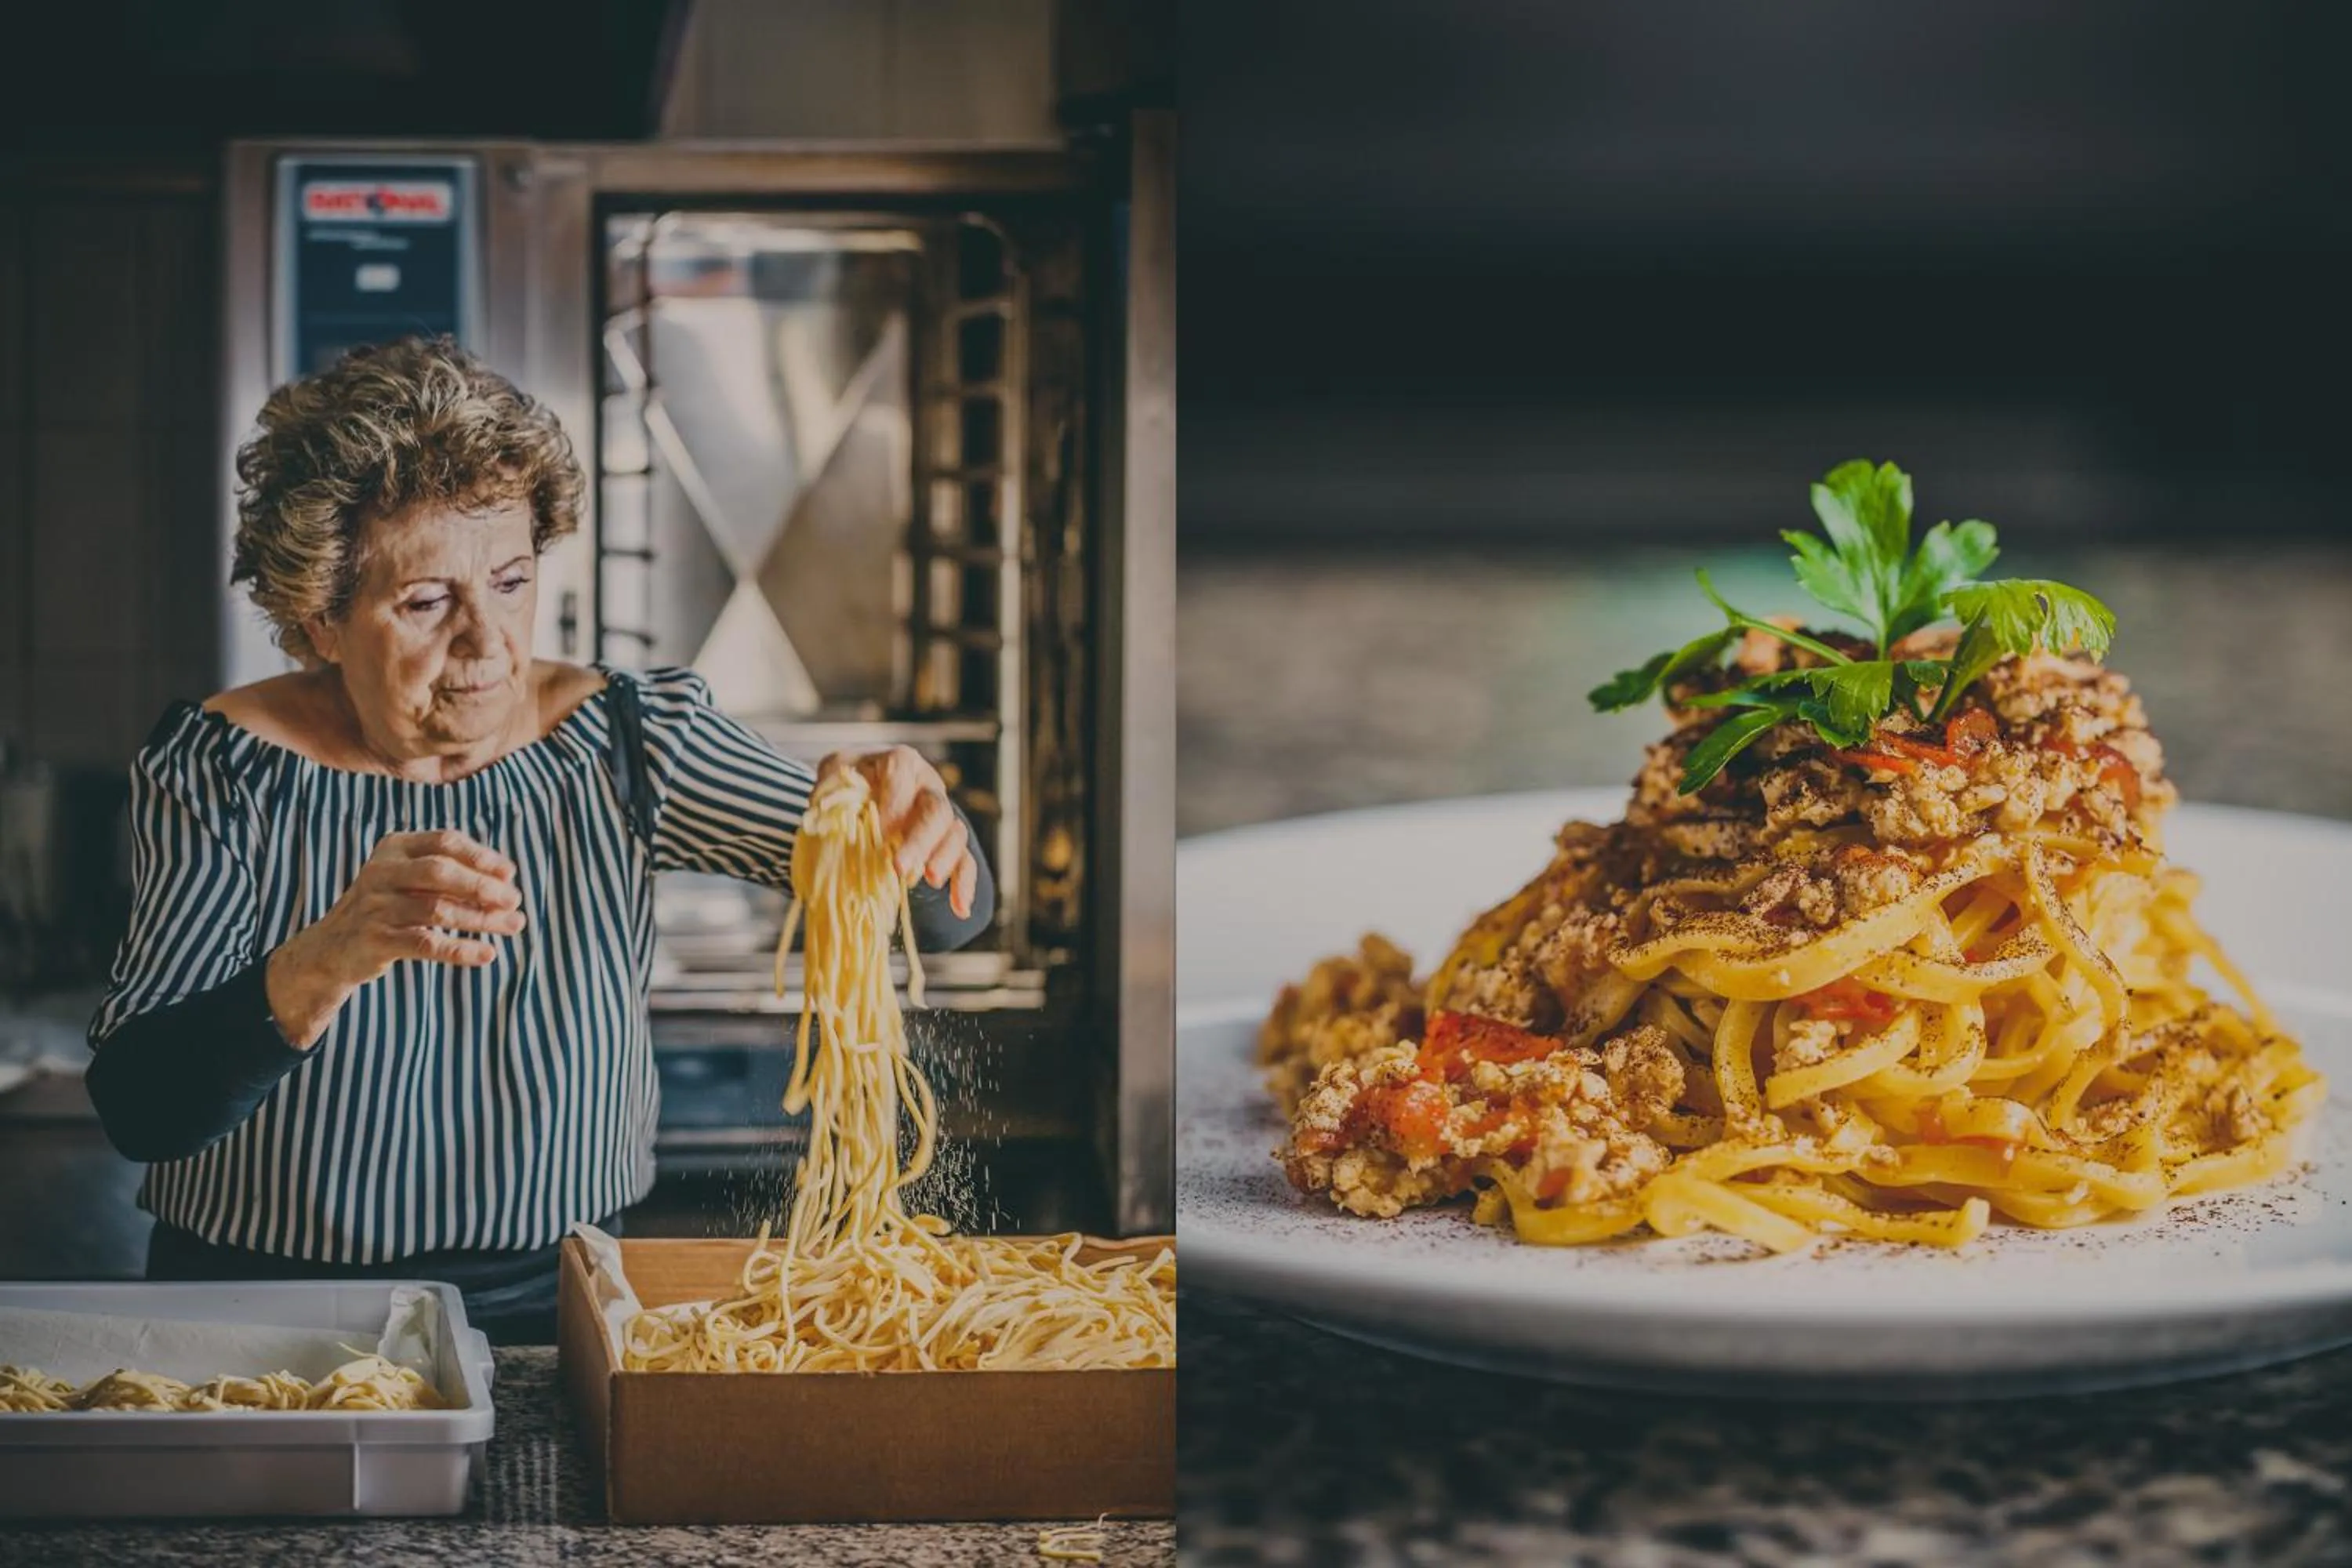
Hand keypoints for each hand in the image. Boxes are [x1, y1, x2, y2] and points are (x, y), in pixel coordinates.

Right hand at [264, 830, 524, 1047]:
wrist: (332, 949)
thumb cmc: (388, 909)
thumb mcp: (410, 880)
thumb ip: (451, 874)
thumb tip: (507, 880)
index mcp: (393, 848)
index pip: (444, 841)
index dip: (481, 856)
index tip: (509, 874)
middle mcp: (381, 872)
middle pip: (440, 871)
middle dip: (483, 885)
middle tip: (515, 900)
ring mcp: (375, 907)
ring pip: (437, 909)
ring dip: (481, 919)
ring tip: (512, 926)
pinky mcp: (375, 940)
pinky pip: (427, 944)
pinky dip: (461, 950)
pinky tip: (487, 954)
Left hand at [816, 746, 977, 920]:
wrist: (861, 796)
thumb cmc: (846, 786)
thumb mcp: (831, 778)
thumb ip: (829, 791)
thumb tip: (826, 818)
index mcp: (899, 763)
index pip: (903, 771)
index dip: (892, 800)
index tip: (877, 831)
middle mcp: (927, 786)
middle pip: (936, 809)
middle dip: (920, 840)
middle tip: (900, 868)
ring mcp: (941, 815)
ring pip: (955, 834)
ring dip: (944, 859)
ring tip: (929, 881)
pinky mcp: (946, 843)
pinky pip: (964, 861)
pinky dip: (963, 884)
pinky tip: (960, 908)